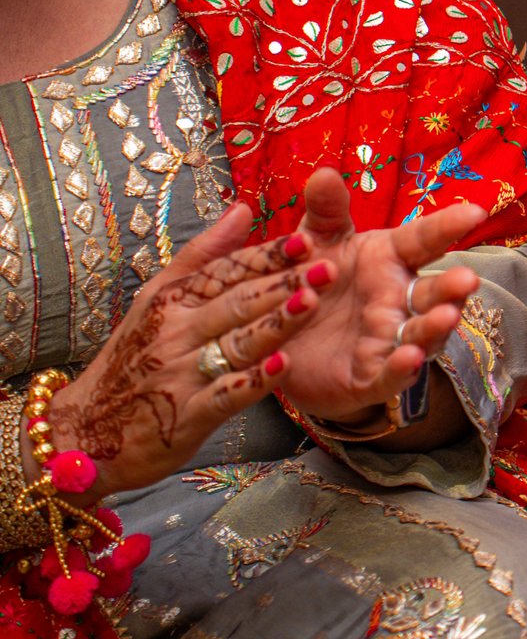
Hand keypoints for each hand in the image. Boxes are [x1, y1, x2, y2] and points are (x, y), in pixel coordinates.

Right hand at [47, 203, 313, 496]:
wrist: (85, 430)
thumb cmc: (133, 357)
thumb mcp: (157, 300)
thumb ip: (204, 256)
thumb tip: (243, 208)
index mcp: (172, 300)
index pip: (227, 271)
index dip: (268, 256)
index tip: (309, 239)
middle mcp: (176, 332)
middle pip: (236, 303)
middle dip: (284, 284)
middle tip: (330, 267)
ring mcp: (181, 374)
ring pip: (235, 344)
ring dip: (274, 324)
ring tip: (311, 304)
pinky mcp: (186, 416)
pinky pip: (224, 395)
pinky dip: (252, 382)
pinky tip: (282, 367)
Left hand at [275, 168, 481, 426]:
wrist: (281, 348)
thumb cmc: (309, 285)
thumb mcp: (313, 244)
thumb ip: (325, 212)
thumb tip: (324, 173)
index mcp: (388, 260)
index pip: (423, 240)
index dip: (448, 226)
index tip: (475, 211)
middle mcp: (398, 299)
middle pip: (433, 291)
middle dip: (453, 287)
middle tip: (469, 279)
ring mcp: (388, 339)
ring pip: (421, 334)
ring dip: (435, 326)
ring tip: (448, 316)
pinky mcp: (369, 378)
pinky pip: (388, 376)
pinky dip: (401, 370)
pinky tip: (409, 359)